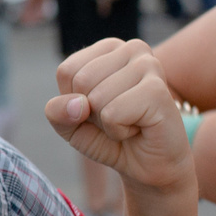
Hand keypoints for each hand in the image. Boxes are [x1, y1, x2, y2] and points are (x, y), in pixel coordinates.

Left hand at [49, 38, 192, 192]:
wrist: (150, 167)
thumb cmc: (112, 139)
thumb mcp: (71, 125)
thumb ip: (58, 112)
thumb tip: (77, 104)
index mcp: (111, 48)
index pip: (67, 71)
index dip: (74, 102)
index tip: (100, 109)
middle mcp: (134, 49)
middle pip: (80, 81)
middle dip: (91, 112)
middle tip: (117, 119)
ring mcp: (149, 66)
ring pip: (96, 98)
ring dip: (106, 123)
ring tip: (129, 123)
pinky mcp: (158, 90)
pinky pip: (112, 114)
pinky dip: (118, 131)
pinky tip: (139, 128)